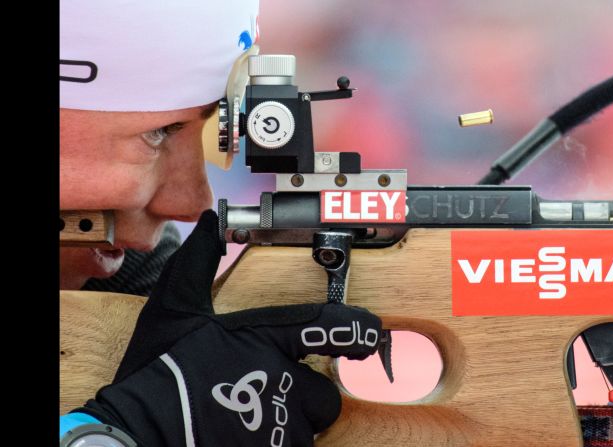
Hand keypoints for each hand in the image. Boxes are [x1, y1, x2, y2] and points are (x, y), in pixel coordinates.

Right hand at [75, 210, 381, 446]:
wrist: (136, 433)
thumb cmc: (157, 372)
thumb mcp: (174, 309)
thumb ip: (198, 264)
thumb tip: (209, 223)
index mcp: (266, 339)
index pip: (330, 327)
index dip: (358, 329)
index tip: (370, 334)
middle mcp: (283, 381)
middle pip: (325, 391)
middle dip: (306, 392)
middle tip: (269, 389)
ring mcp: (281, 424)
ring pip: (311, 424)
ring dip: (292, 420)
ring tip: (250, 413)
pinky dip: (277, 442)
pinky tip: (246, 433)